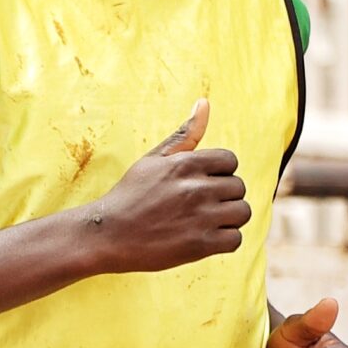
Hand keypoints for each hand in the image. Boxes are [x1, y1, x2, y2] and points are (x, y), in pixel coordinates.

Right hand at [80, 98, 251, 273]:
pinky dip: (223, 240)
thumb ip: (185, 134)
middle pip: (239, 187)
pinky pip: (235, 239)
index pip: (230, 161)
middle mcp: (196, 188)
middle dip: (222, 196)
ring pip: (241, 212)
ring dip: (227, 218)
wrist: (105, 235)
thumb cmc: (130, 194)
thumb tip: (205, 102)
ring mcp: (200, 217)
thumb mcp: (153, 159)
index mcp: (186, 164)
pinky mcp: (200, 245)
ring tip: (202, 222)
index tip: (199, 184)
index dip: (218, 173)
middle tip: (196, 206)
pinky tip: (202, 238)